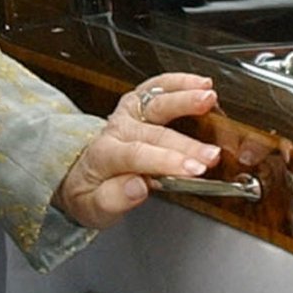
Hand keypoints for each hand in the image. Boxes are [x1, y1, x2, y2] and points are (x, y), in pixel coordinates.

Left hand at [54, 72, 219, 231]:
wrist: (81, 175)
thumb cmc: (92, 194)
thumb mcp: (94, 209)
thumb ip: (113, 200)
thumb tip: (136, 188)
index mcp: (103, 156)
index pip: (136, 155)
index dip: (167, 160)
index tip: (193, 170)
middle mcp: (116, 131)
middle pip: (154, 132)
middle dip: (187, 143)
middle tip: (211, 154)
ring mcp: (128, 114)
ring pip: (155, 101)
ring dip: (184, 99)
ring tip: (208, 99)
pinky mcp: (138, 105)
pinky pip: (157, 88)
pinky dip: (179, 82)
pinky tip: (201, 83)